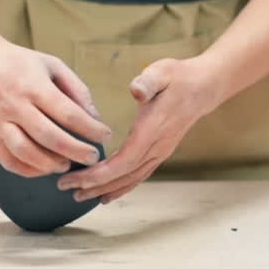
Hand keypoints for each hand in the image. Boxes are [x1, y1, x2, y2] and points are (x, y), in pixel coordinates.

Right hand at [0, 38, 112, 177]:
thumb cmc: (19, 63)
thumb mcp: (51, 65)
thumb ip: (76, 89)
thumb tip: (95, 118)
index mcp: (33, 85)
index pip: (68, 113)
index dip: (91, 128)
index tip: (105, 134)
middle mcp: (14, 105)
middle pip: (50, 137)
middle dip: (76, 151)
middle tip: (93, 157)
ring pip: (27, 153)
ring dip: (51, 164)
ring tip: (67, 165)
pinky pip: (9, 161)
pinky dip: (29, 170)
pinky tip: (44, 168)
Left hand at [57, 57, 222, 203]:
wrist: (203, 88)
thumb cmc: (178, 78)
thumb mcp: (162, 72)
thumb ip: (148, 81)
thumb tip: (136, 89)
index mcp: (152, 129)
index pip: (124, 161)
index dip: (99, 174)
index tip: (76, 178)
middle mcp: (157, 147)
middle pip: (123, 175)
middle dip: (94, 185)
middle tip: (66, 188)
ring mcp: (160, 152)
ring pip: (131, 179)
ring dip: (105, 190)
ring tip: (80, 195)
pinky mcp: (160, 152)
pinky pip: (138, 176)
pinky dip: (120, 187)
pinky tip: (105, 194)